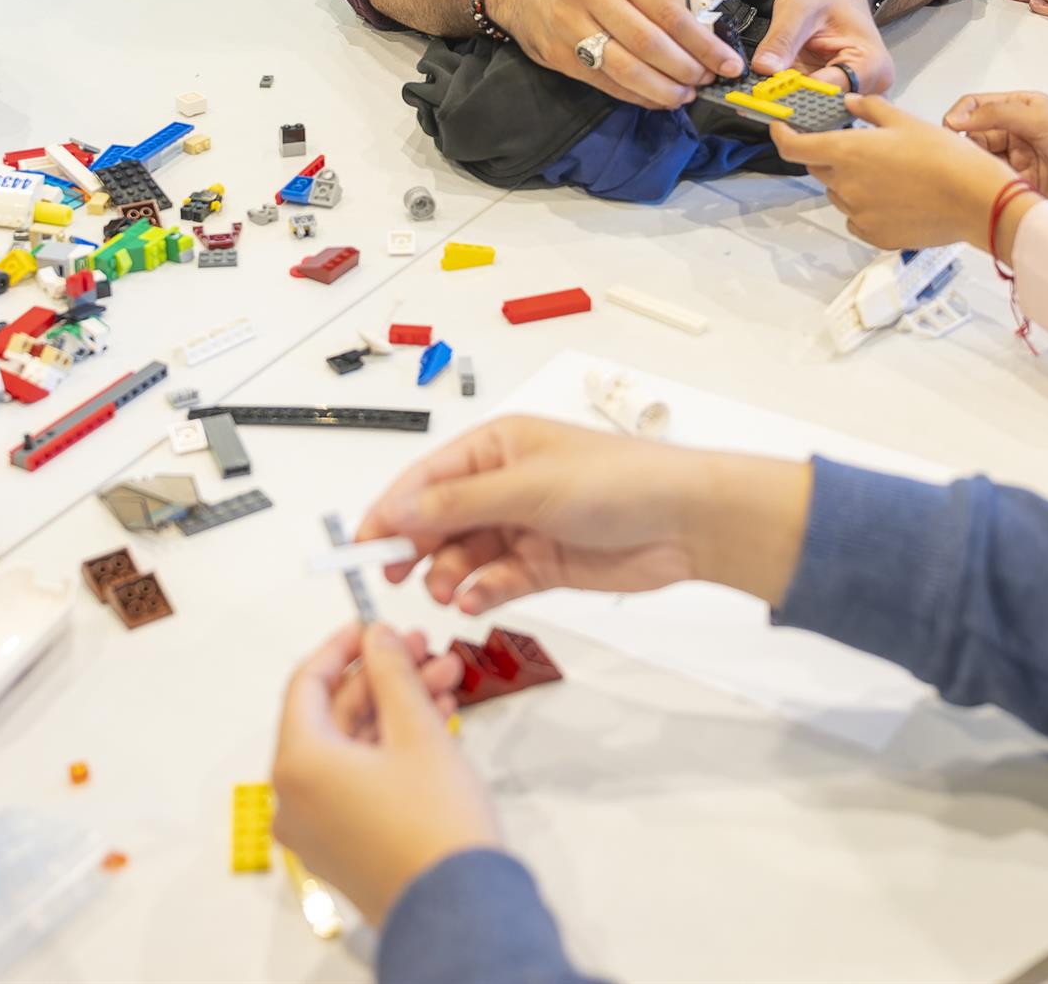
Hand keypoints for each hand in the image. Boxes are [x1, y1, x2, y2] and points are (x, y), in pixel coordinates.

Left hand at [269, 624, 487, 928]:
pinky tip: (436, 721)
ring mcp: (318, 828)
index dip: (342, 646)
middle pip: (333, 716)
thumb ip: (392, 673)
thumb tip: (377, 637)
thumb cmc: (435, 825)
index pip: (306, 683)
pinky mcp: (344, 846)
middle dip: (384, 678)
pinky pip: (359, 780)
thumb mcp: (417, 731)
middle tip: (425, 648)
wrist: (461, 911)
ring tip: (446, 680)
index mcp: (298, 764)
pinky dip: (392, 749)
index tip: (374, 624)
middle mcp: (295, 798)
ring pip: (353, 747)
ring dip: (396, 710)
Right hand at [363, 413, 793, 611]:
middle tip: (394, 574)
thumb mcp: (528, 486)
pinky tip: (477, 600)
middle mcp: (505, 484)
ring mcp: (523, 526)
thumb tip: (401, 509)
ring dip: (449, 574)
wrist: (684, 521)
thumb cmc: (617, 481)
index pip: (426, 478)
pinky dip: (482, 592)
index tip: (363, 542)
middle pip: (438, 519)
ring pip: (463, 555)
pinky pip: (496, 580)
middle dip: (415, 547)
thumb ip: (459, 503)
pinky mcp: (543, 564)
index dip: (391, 508)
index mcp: (497, 447)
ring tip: (449, 591)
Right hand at [485, 0, 744, 110]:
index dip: (703, 44)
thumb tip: (705, 39)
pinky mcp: (559, 56)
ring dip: (664, 89)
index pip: (669, 12)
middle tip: (708, 81)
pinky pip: (607, 83)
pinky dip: (638, 96)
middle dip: (687, 69)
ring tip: (685, 94)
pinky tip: (658, 98)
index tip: (727, 62)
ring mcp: (570, 26)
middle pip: (649, 43)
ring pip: (627, 69)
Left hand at [748, 0, 896, 93]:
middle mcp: (868, 84)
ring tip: (761, 90)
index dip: (794, 95)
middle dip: (787, 102)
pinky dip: (788, 97)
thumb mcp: (798, 8)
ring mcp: (853, 91)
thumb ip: (781, 40)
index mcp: (870, 63)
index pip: (829, 92)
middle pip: (823, 106)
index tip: (764, 96)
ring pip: (813, 108)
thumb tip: (765, 69)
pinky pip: (809, 101)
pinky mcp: (834, 91)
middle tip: (755, 96)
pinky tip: (770, 90)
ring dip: (785, 101)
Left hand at [770, 92, 1020, 249]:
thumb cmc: (945, 157)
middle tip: (862, 148)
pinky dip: (866, 208)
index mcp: (848, 152)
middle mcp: (845, 185)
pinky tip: (895, 199)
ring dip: (850, 183)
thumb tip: (849, 101)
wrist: (976, 200)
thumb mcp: (905, 121)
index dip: (782, 137)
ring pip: (839, 194)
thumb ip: (870, 109)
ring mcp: (858, 214)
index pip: (795, 148)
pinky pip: (857, 219)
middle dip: (830, 156)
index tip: (781, 128)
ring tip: (890, 174)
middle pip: (819, 169)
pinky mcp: (873, 235)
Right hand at [941, 91, 1047, 228]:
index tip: (951, 130)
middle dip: (963, 147)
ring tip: (978, 177)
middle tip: (961, 159)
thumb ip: (997, 114)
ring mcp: (1016, 164)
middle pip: (971, 138)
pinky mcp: (1018, 190)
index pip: (974, 107)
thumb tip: (958, 117)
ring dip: (976, 170)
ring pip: (979, 165)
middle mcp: (1014, 136)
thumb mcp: (1042, 119)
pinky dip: (985, 190)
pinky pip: (991, 188)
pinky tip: (987, 192)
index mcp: (1019, 110)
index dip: (958, 117)